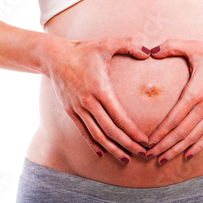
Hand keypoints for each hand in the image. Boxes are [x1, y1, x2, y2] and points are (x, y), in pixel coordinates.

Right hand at [45, 34, 150, 164]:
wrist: (54, 57)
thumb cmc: (83, 49)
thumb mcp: (106, 43)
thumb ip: (129, 44)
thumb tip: (148, 51)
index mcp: (99, 88)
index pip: (119, 116)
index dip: (133, 131)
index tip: (145, 141)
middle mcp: (88, 102)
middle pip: (110, 130)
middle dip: (127, 144)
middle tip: (143, 154)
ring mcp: (77, 108)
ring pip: (96, 135)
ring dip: (112, 149)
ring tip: (126, 159)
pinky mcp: (70, 111)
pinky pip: (83, 131)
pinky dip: (92, 144)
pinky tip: (102, 153)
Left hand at [145, 39, 202, 163]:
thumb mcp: (193, 46)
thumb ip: (171, 46)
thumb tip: (151, 51)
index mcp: (196, 92)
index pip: (174, 118)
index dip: (160, 132)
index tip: (148, 142)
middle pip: (181, 132)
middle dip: (164, 146)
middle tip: (148, 155)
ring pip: (193, 138)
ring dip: (176, 150)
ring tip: (162, 159)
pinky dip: (196, 147)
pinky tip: (186, 156)